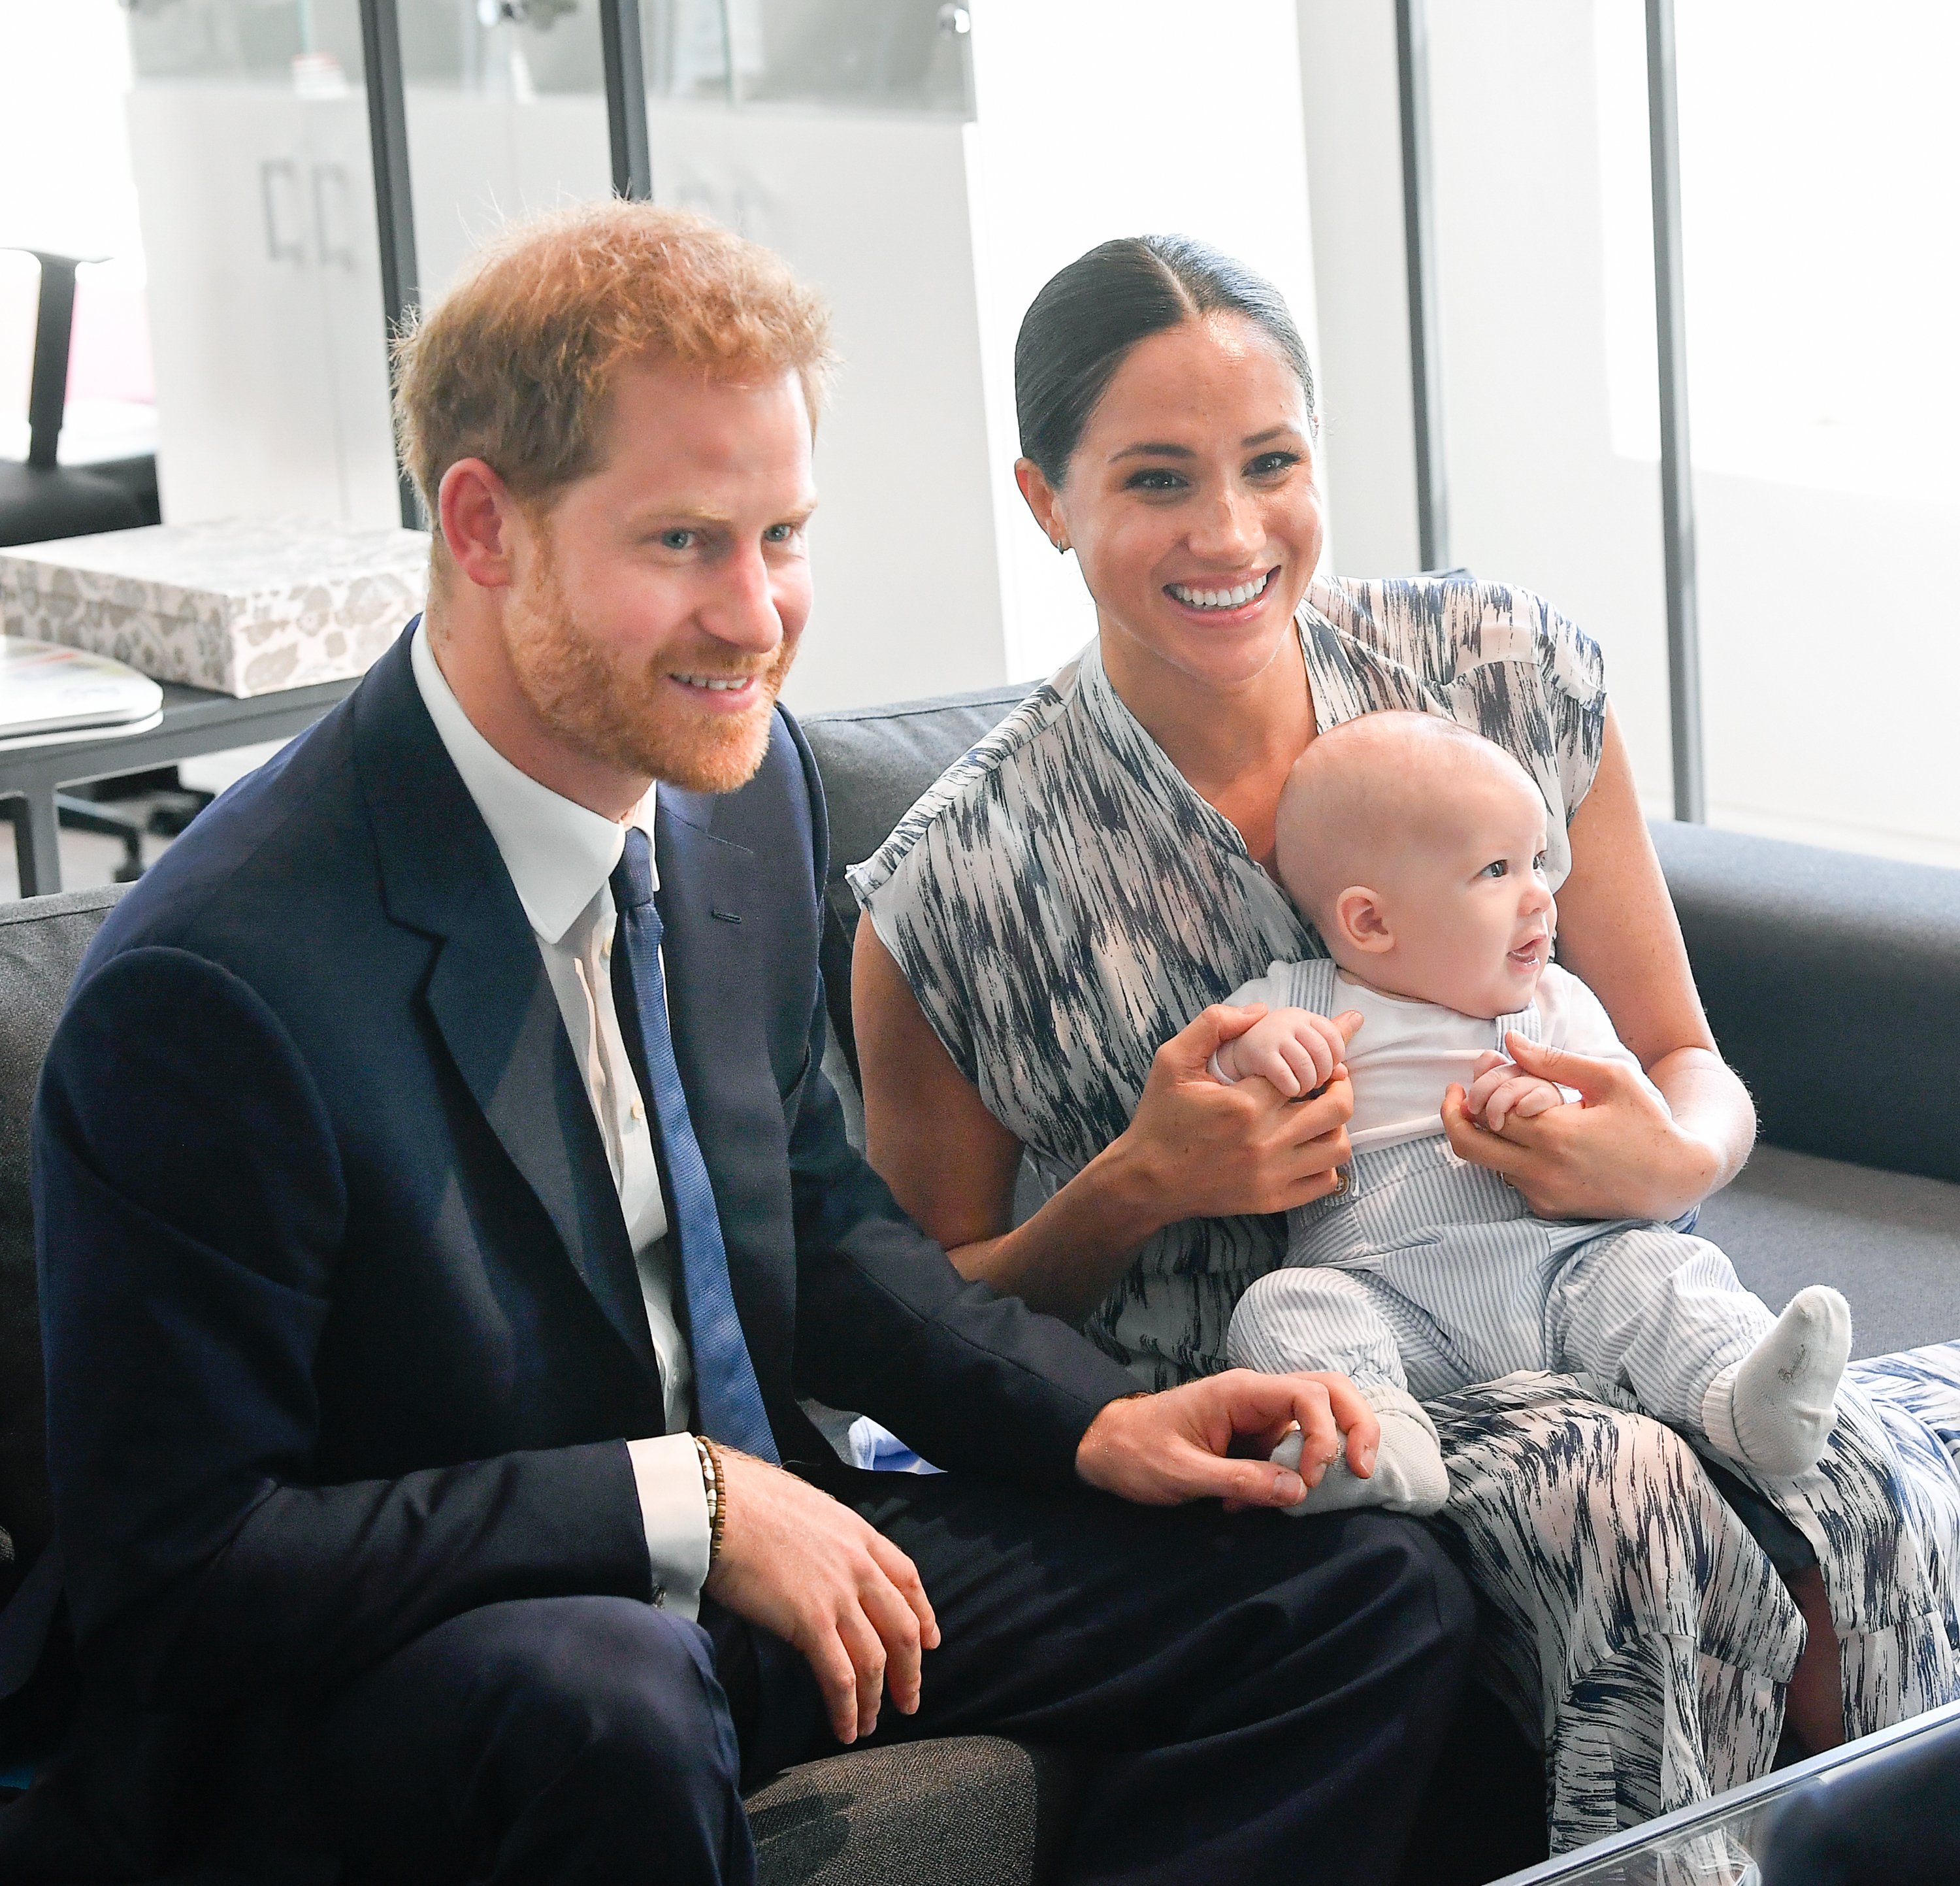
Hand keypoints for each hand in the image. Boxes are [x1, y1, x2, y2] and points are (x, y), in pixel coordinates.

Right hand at [704, 1450, 939, 1744]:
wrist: (720, 1503)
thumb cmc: (748, 1500)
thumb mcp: (808, 1508)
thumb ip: (828, 1537)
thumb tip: (821, 1557)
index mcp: (859, 1533)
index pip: (908, 1578)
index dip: (924, 1614)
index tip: (930, 1641)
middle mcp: (859, 1565)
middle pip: (902, 1628)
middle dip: (910, 1671)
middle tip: (908, 1700)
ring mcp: (838, 1595)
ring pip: (874, 1659)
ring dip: (876, 1699)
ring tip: (870, 1724)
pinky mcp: (810, 1622)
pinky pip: (840, 1677)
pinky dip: (847, 1708)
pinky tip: (846, 1728)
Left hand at [1075, 1369, 1380, 1510]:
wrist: (1106, 1448)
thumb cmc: (1136, 1453)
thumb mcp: (1182, 1473)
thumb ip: (1240, 1480)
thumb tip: (1299, 1491)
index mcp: (1240, 1391)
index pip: (1309, 1394)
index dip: (1325, 1434)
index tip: (1312, 1478)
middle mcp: (1257, 1397)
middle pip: (1330, 1392)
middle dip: (1356, 1426)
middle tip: (1363, 1470)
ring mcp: (1260, 1417)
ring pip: (1319, 1420)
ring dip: (1326, 1454)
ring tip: (1311, 1492)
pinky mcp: (1257, 1439)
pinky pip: (1293, 1450)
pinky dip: (1292, 1477)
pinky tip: (1263, 1501)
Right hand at [1111, 1005, 1360, 1224]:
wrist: (1146, 1180)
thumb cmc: (1160, 1118)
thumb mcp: (1172, 1060)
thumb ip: (1213, 1025)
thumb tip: (1261, 1010)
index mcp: (1244, 1104)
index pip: (1309, 1069)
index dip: (1323, 1056)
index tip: (1326, 1051)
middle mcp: (1264, 1141)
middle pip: (1337, 1108)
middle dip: (1340, 1085)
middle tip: (1328, 1079)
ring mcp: (1272, 1175)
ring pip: (1338, 1147)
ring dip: (1335, 1125)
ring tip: (1318, 1113)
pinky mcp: (1273, 1200)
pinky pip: (1325, 1181)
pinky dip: (1327, 1162)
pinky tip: (1308, 1147)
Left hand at [1442, 1032, 1720, 1220]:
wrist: (1676, 1178)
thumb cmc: (1647, 1121)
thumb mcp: (1610, 1078)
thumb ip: (1554, 1061)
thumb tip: (1508, 1041)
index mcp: (1555, 1134)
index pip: (1488, 1111)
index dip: (1475, 1090)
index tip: (1475, 1072)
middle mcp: (1543, 1171)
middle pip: (1469, 1146)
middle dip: (1454, 1118)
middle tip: (1456, 1096)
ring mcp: (1544, 1195)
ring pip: (1489, 1164)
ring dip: (1487, 1137)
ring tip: (1505, 1111)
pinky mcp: (1549, 1210)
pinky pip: (1512, 1181)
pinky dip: (1510, 1158)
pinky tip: (1531, 1138)